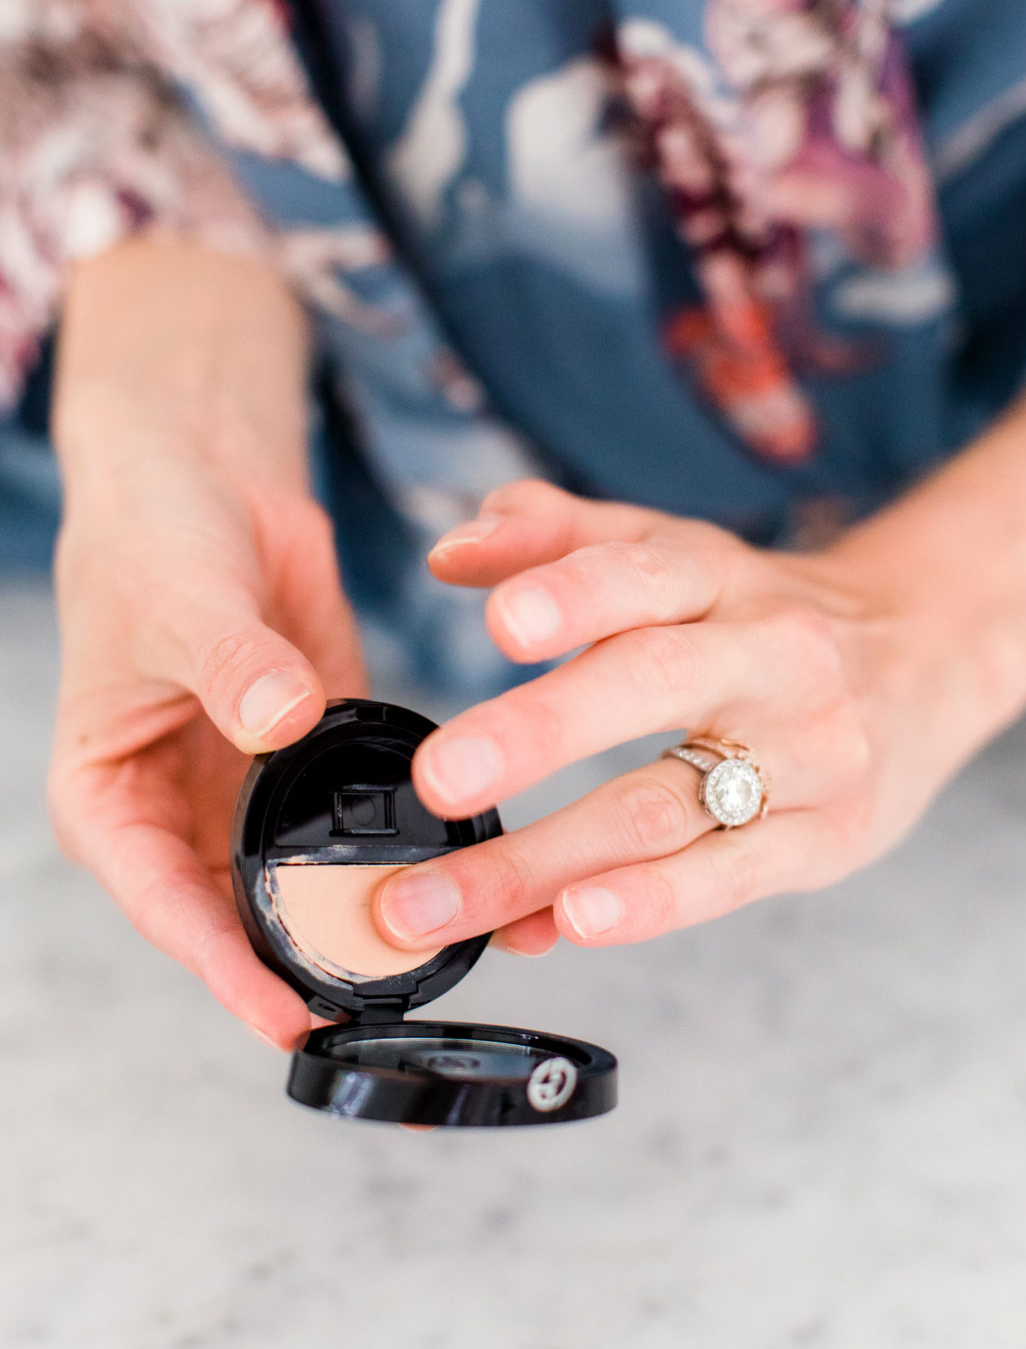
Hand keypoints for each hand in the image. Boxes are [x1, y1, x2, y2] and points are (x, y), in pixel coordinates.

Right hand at [48, 238, 366, 1046]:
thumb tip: (280, 720)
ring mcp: (247, 794)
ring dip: (353, 916)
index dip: (224, 967)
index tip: (287, 1014)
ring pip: (299, 884)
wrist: (206, 483)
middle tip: (380, 999)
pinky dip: (390, 847)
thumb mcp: (178, 604)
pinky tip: (443, 873)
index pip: (165, 907)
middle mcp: (177, 815)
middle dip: (302, 961)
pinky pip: (350, 819)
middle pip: (237, 916)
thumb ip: (231, 667)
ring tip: (423, 957)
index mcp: (111, 802)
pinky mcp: (309, 757)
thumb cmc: (152, 545)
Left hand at [373, 427, 1025, 957]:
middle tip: (440, 779)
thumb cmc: (758, 612)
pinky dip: (639, 907)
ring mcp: (805, 750)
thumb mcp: (673, 553)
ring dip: (541, 861)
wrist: (924, 656)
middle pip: (650, 684)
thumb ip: (557, 537)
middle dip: (538, 732)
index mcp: (715, 575)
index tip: (498, 620)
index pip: (642, 572)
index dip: (572, 592)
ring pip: (663, 807)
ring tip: (440, 900)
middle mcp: (766, 653)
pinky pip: (724, 879)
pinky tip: (560, 926)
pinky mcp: (827, 836)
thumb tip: (450, 550)